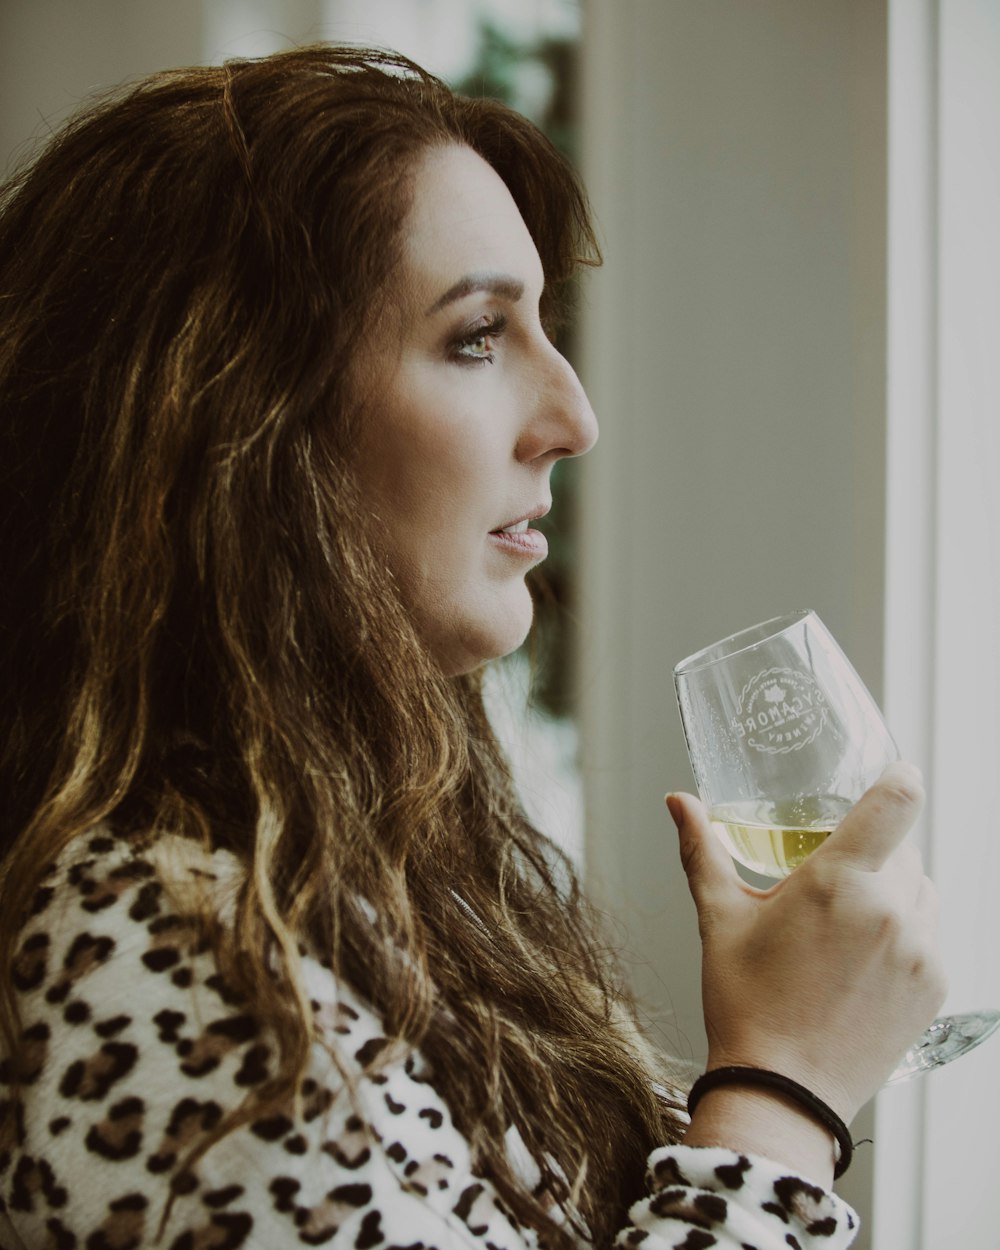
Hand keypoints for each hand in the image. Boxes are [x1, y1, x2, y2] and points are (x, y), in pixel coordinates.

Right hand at [669, 763, 947, 1124]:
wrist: (782, 1092)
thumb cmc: (745, 1002)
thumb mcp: (719, 919)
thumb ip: (703, 849)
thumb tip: (678, 800)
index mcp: (839, 882)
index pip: (898, 801)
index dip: (900, 777)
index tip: (892, 774)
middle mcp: (890, 910)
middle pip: (904, 847)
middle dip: (874, 850)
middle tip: (834, 875)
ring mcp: (920, 951)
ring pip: (921, 890)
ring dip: (893, 890)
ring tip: (846, 921)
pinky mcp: (934, 986)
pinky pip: (929, 935)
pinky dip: (903, 934)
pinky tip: (861, 960)